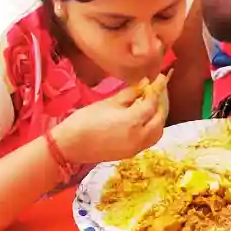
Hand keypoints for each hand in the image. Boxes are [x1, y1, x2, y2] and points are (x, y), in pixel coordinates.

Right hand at [52, 79, 167, 164]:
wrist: (69, 146)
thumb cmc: (85, 120)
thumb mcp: (109, 102)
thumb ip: (130, 93)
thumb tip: (145, 84)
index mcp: (133, 121)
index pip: (152, 102)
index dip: (158, 88)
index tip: (161, 77)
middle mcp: (139, 137)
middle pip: (159, 118)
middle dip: (160, 102)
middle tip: (156, 90)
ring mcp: (136, 148)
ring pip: (157, 131)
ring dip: (158, 117)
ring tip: (151, 104)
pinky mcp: (131, 154)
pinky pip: (149, 139)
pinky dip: (152, 128)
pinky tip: (144, 118)